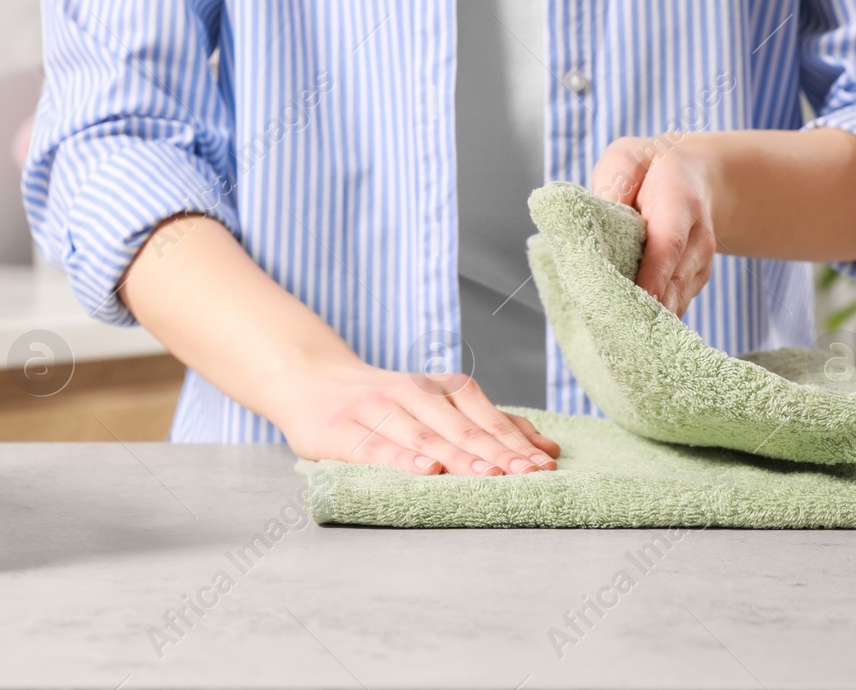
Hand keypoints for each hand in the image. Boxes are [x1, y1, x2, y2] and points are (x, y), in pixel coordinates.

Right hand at [269, 357, 559, 475]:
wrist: (308, 380)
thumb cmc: (381, 405)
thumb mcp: (433, 404)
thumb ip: (485, 424)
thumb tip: (547, 447)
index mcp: (435, 387)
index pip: (482, 414)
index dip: (514, 439)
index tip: (545, 463)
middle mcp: (408, 392)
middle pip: (459, 426)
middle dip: (497, 452)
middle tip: (529, 473)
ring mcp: (374, 408)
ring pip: (423, 435)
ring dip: (459, 456)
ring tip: (491, 475)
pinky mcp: (341, 429)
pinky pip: (377, 446)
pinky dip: (404, 458)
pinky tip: (429, 470)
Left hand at [590, 135, 717, 316]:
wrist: (695, 177)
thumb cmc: (650, 168)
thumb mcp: (627, 159)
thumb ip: (613, 185)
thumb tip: (595, 221)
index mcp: (680, 204)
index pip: (668, 244)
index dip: (653, 276)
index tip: (636, 301)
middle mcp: (699, 240)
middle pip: (672, 283)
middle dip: (642, 309)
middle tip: (609, 330)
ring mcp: (699, 266)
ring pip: (674, 302)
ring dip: (645, 320)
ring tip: (612, 336)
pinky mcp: (692, 283)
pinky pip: (671, 306)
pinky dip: (649, 319)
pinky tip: (621, 330)